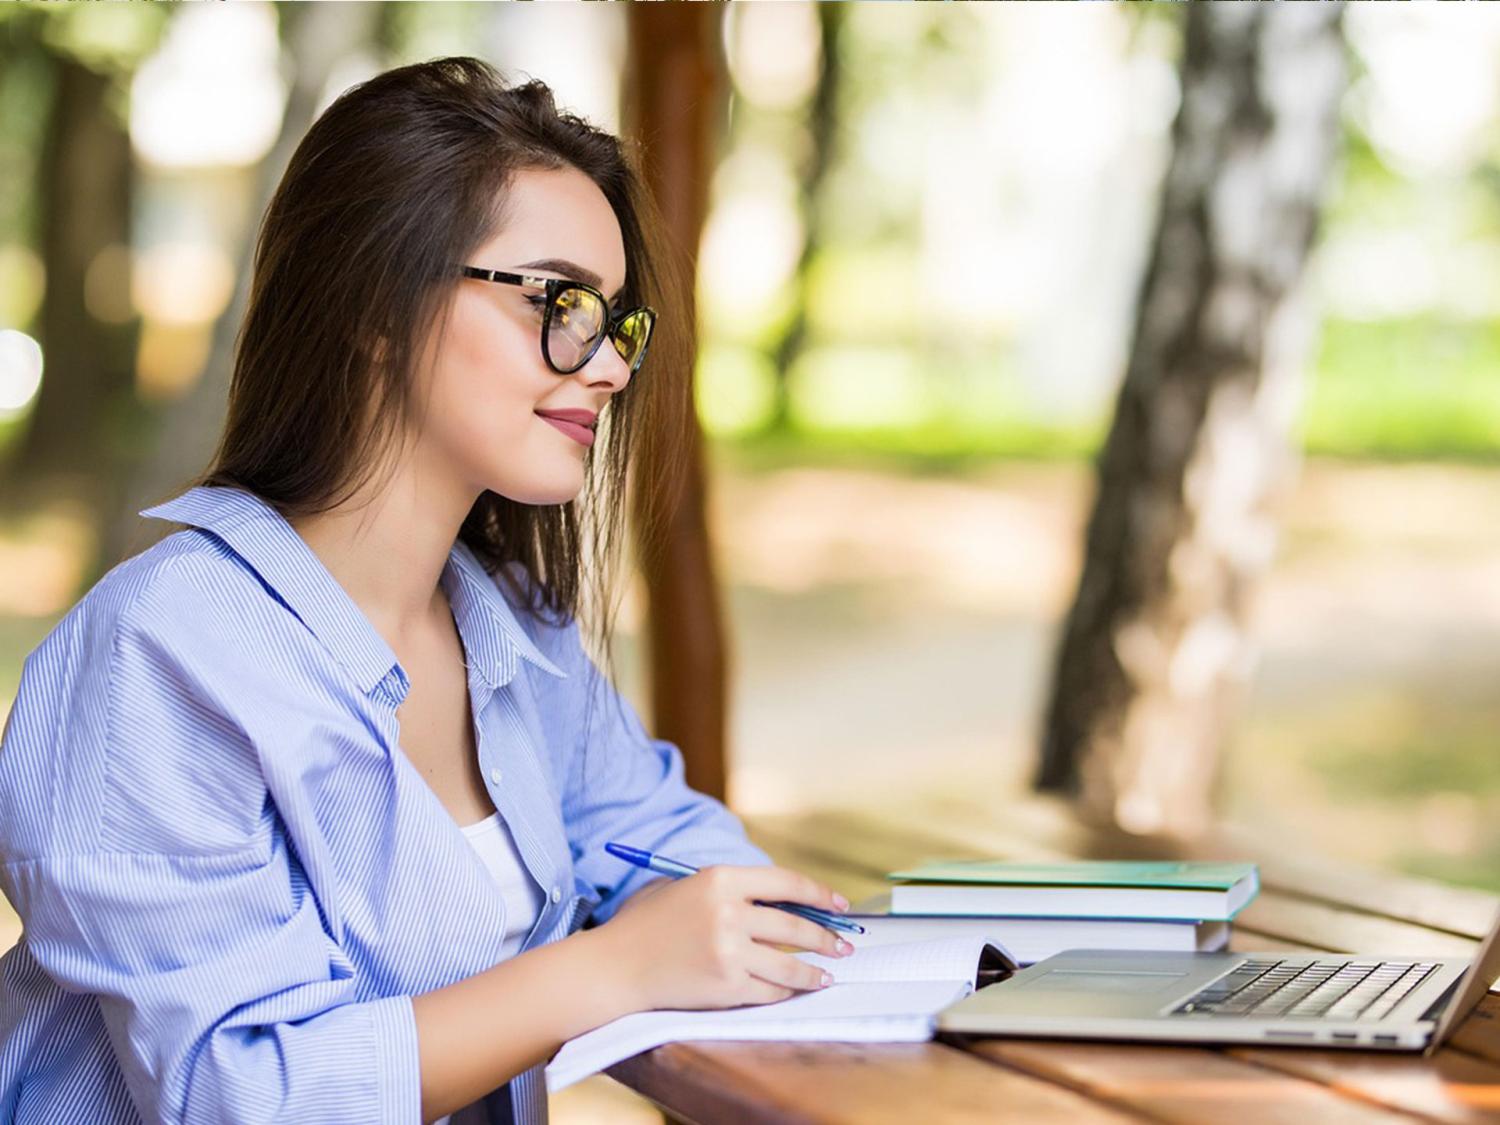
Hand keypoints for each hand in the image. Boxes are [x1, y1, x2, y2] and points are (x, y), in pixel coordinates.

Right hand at [592, 864, 855, 1012]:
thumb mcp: (682, 885)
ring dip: (815, 970)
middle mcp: (728, 913)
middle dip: (826, 937)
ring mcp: (729, 952)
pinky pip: (770, 990)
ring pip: (789, 964)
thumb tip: (777, 898)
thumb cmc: (645, 923)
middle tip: (843, 945)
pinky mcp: (725, 986)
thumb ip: (726, 888)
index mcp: (719, 879)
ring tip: (829, 973)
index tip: (840, 905)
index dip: (820, 893)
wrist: (615, 967)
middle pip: (794, 926)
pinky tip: (797, 989)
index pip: (786, 882)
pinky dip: (786, 991)